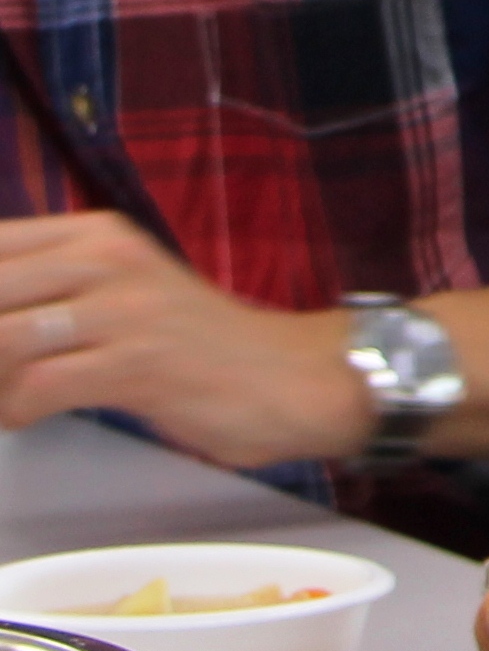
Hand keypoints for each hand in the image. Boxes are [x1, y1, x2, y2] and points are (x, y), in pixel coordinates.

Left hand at [0, 213, 372, 465]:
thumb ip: (55, 287)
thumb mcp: (125, 290)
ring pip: (3, 338)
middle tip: (4, 367)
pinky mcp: (138, 365)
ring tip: (10, 395)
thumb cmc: (205, 345)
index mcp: (99, 236)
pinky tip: (31, 414)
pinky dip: (19, 410)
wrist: (297, 377)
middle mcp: (109, 260)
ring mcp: (126, 311)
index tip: (2, 321)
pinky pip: (39, 386)